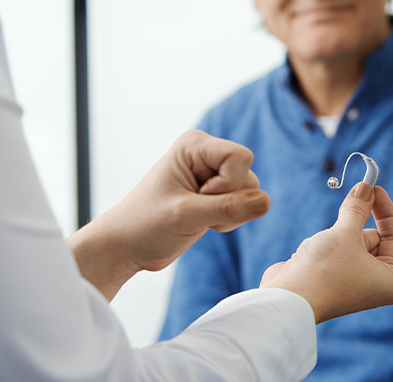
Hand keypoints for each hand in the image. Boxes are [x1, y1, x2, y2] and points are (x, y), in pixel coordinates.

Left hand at [68, 130, 269, 299]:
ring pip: (251, 192)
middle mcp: (206, 154)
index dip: (227, 185)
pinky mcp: (217, 194)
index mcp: (195, 145)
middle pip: (249, 176)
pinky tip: (203, 223)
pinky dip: (230, 220)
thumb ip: (229, 208)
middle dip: (228, 202)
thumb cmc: (145, 225)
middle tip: (194, 211)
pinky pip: (245, 205)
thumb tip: (266, 202)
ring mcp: (213, 174)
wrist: (127, 247)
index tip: (197, 197)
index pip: (241, 158)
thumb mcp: (186, 216)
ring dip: (230, 214)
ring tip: (197, 218)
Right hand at [260, 182, 392, 322]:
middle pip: (372, 238)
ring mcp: (351, 282)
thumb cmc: (325, 270)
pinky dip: (324, 244)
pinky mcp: (331, 279)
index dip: (385, 210)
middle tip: (350, 198)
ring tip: (324, 246)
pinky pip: (334, 251)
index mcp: (391, 279)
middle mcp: (374, 284)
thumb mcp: (347, 232)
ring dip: (338, 234)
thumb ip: (358, 207)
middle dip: (356, 222)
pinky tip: (311, 254)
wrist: (288, 298)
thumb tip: (366, 187)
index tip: (373, 188)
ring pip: (351, 242)